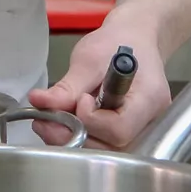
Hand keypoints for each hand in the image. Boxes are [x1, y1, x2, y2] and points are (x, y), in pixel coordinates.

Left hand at [25, 15, 170, 148]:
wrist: (132, 39)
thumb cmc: (115, 43)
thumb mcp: (89, 59)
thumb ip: (67, 86)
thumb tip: (39, 102)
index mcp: (149, 99)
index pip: (120, 128)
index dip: (92, 119)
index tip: (79, 99)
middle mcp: (151, 122)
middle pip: (112, 146)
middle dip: (75, 135)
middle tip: (45, 120)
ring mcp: (142, 131)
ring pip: (106, 151)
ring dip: (73, 139)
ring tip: (49, 121)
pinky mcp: (129, 134)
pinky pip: (104, 145)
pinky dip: (81, 138)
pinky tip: (62, 125)